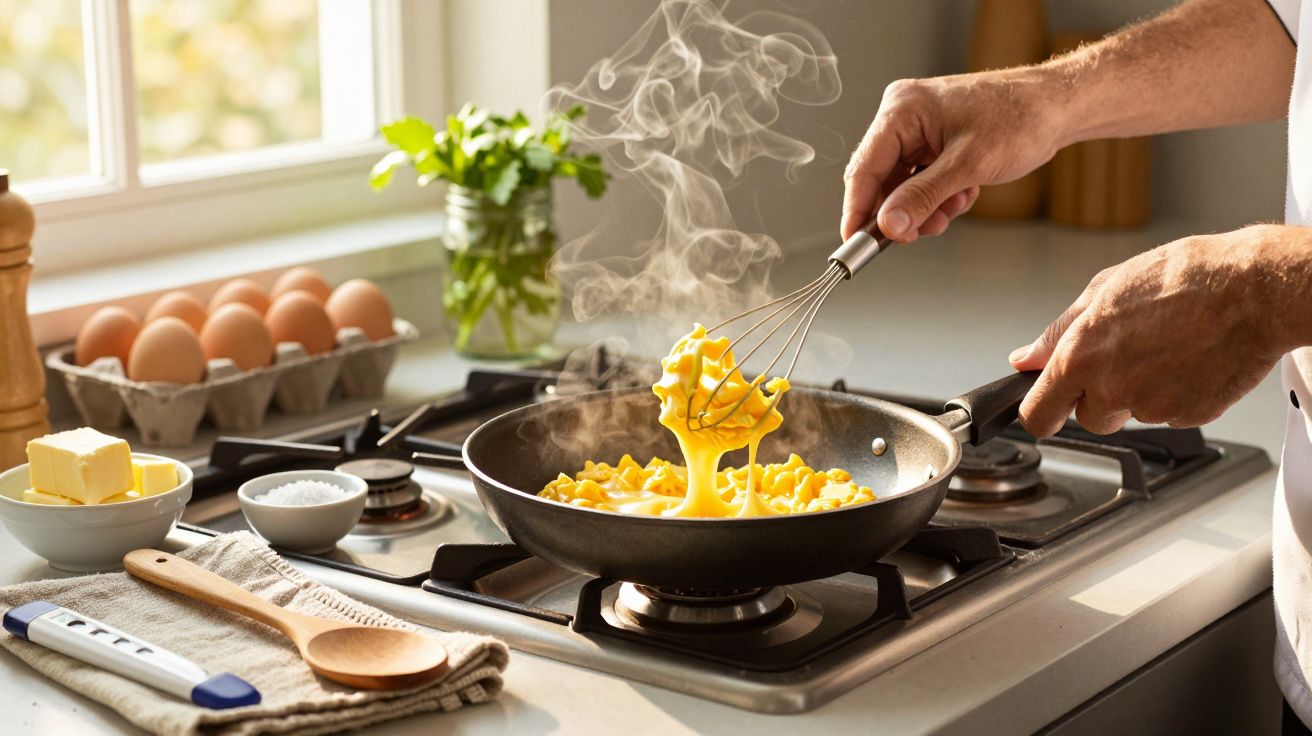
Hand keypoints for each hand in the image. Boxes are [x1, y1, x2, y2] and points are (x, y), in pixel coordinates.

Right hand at [842, 70, 1066, 242]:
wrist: (1057, 108)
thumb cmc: (1020, 119)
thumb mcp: (968, 165)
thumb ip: (922, 197)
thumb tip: (888, 225)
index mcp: (902, 110)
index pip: (864, 167)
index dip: (857, 209)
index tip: (854, 242)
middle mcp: (904, 116)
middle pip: (881, 178)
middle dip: (900, 211)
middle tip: (916, 235)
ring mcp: (919, 129)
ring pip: (902, 184)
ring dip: (924, 207)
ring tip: (952, 210)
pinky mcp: (934, 141)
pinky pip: (921, 180)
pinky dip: (938, 197)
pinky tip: (963, 194)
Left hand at [1008, 226, 1302, 435]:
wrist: (1254, 290)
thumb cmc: (1185, 278)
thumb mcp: (1105, 289)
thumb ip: (1058, 332)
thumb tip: (1026, 358)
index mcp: (1081, 358)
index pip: (1038, 415)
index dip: (1039, 415)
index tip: (1044, 410)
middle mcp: (1113, 390)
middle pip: (1089, 419)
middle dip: (1100, 398)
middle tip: (1127, 357)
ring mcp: (1153, 407)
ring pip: (1132, 414)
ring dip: (1141, 392)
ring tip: (1166, 347)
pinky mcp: (1191, 416)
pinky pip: (1170, 414)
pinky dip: (1176, 393)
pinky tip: (1189, 358)